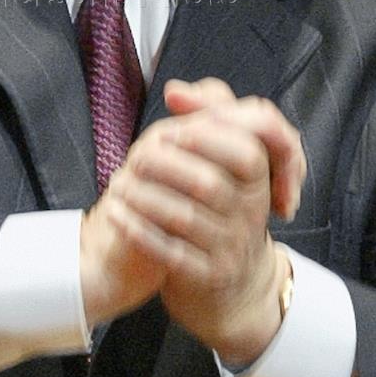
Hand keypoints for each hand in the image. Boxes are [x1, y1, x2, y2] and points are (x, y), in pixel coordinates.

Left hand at [116, 79, 304, 364]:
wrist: (231, 286)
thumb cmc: (222, 209)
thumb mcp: (228, 163)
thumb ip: (209, 115)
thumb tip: (175, 90)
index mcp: (258, 181)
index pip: (248, 151)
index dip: (206, 137)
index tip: (169, 132)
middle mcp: (251, 214)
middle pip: (209, 184)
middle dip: (167, 166)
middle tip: (135, 157)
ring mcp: (231, 249)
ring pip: (185, 218)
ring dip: (146, 198)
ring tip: (117, 185)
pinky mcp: (208, 276)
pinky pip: (171, 253)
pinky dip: (139, 232)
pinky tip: (116, 215)